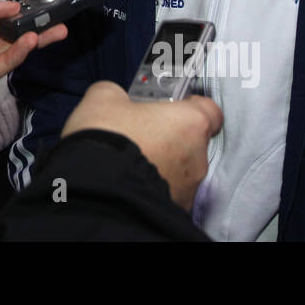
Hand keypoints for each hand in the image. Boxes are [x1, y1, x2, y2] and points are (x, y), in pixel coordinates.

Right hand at [61, 81, 222, 210]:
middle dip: (169, 138)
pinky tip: (128, 181)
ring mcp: (188, 188)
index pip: (209, 110)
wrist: (95, 192)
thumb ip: (118, 93)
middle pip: (192, 142)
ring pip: (180, 170)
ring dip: (161, 164)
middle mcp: (197, 157)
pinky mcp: (175, 211)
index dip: (189, 106)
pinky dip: (153, 187)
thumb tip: (115, 98)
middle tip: (141, 133)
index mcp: (190, 123)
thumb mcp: (103, 98)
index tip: (170, 106)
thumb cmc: (107, 142)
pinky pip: (168, 193)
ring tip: (129, 161)